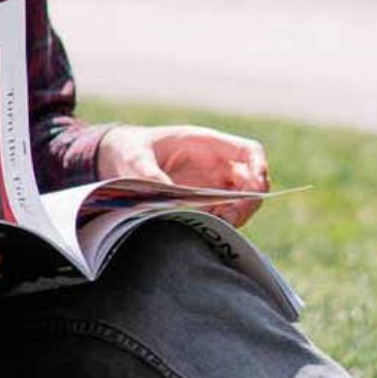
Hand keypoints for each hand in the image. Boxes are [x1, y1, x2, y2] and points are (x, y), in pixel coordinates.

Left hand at [97, 124, 269, 228]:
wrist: (117, 163)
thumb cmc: (129, 151)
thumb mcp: (134, 159)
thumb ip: (150, 175)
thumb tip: (169, 197)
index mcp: (207, 146)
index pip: (249, 152)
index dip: (259, 168)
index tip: (256, 186)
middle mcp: (216, 168)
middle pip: (252, 184)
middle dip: (247, 203)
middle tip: (228, 219)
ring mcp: (213, 189)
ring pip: (241, 205)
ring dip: (234, 218)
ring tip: (212, 226)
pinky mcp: (203, 208)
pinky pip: (223, 219)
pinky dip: (220, 228)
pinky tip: (202, 231)